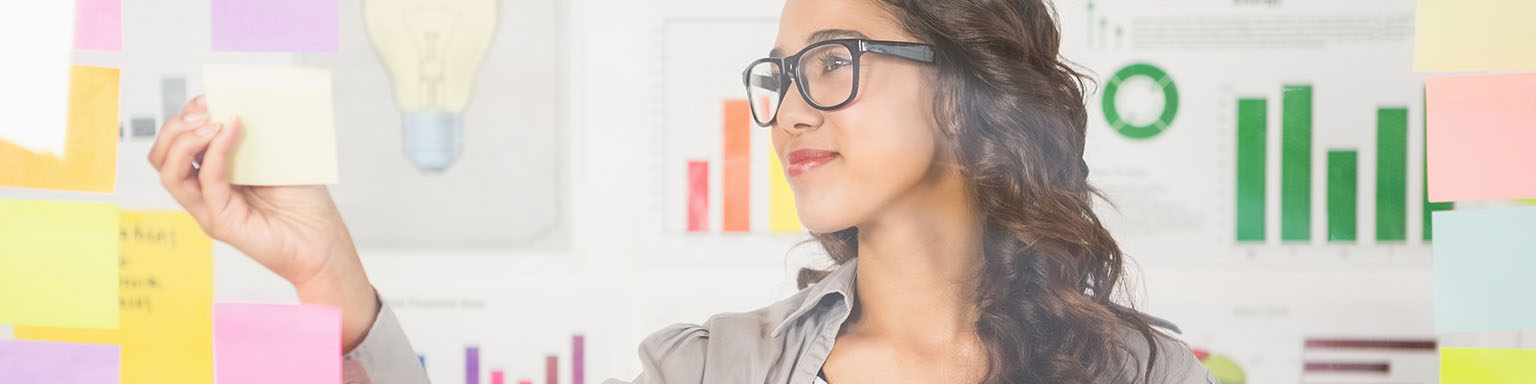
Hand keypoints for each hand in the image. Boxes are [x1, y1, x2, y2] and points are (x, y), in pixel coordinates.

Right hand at [149, 96, 378, 349]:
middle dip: (177, 125)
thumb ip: (255, 136)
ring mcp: (209, 209)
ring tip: (213, 122)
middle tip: (207, 109)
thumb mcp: (277, 159)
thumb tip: (241, 102)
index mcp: (214, 175)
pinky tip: (231, 132)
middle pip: (162, 156)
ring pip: (169, 171)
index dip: (188, 116)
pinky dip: (214, 153)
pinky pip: (205, 183)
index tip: (211, 97)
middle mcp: (204, 193)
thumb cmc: (305, 205)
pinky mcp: (221, 223)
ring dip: (186, 139)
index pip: (178, 143)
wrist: (322, 245)